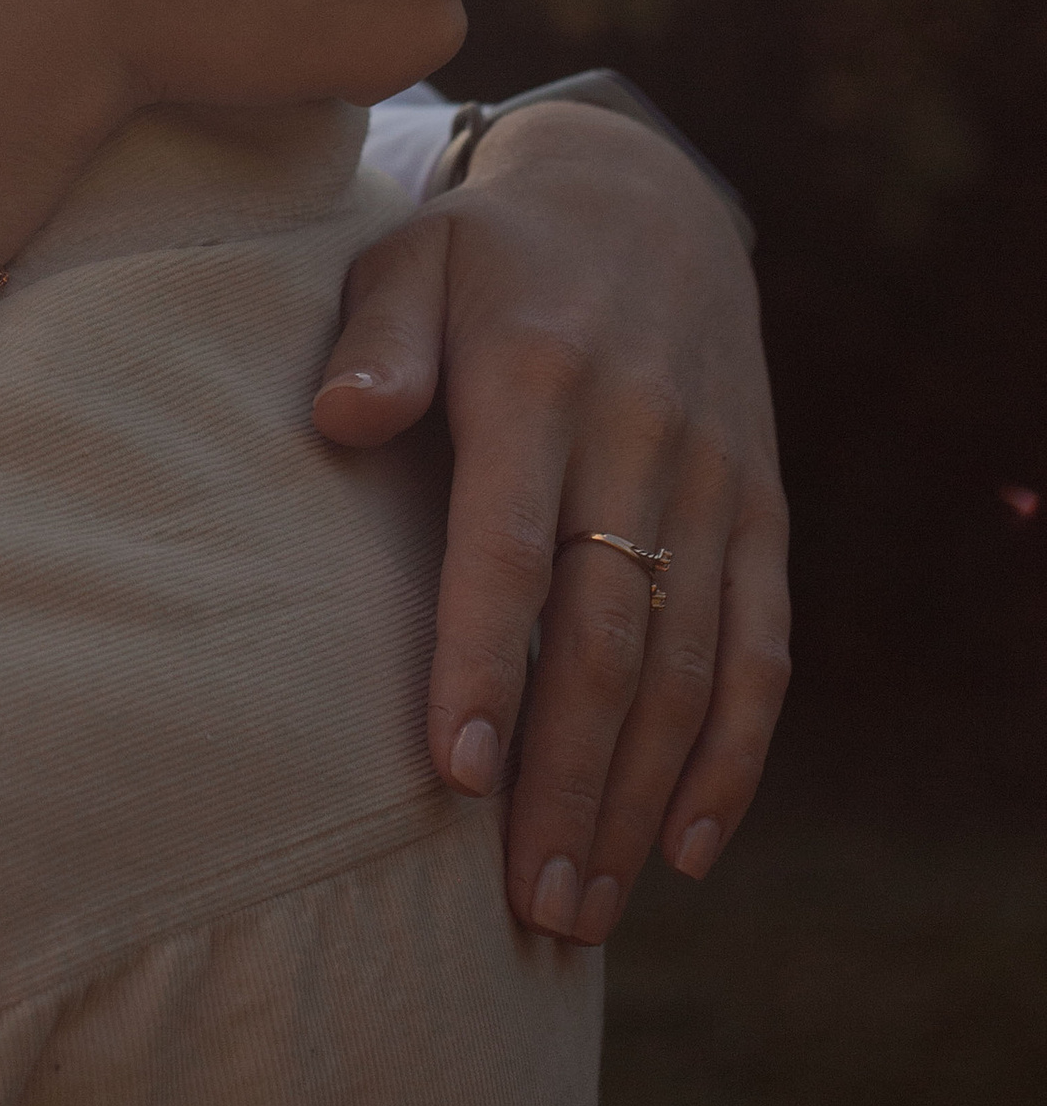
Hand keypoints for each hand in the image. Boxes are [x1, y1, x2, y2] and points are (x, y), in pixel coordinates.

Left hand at [312, 100, 789, 940]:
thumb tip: (342, 419)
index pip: (507, 545)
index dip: (483, 662)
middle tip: (526, 903)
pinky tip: (689, 849)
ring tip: (584, 908)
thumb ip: (373, 340)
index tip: (453, 776)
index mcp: (538, 379)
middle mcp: (641, 436)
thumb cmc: (488, 252)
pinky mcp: (762, 507)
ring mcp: (714, 478)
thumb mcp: (412, 257)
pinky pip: (763, 648)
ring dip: (641, 795)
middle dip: (568, 779)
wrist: (645, 197)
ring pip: (688, 664)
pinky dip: (734, 754)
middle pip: (606, 636)